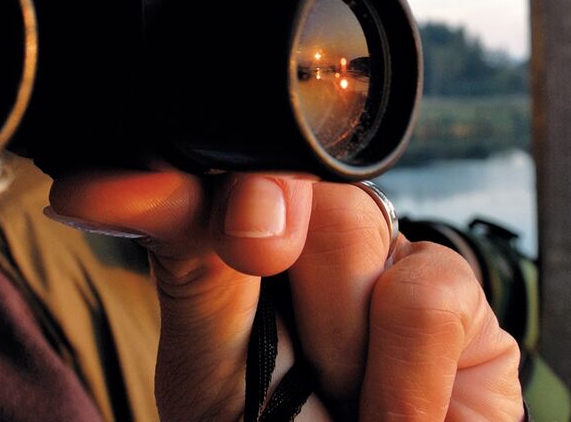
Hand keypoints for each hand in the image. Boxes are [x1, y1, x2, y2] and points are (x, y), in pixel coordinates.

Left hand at [49, 170, 523, 420]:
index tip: (114, 200)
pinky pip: (429, 293)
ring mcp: (399, 270)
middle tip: (269, 305)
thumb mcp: (210, 361)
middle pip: (295, 182)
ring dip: (336, 338)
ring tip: (337, 399)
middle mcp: (325, 246)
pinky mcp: (473, 314)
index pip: (223, 173)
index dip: (190, 180)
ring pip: (360, 229)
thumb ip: (189, 261)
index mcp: (247, 242)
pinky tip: (387, 415)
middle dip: (267, 238)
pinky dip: (399, 375)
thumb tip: (98, 181)